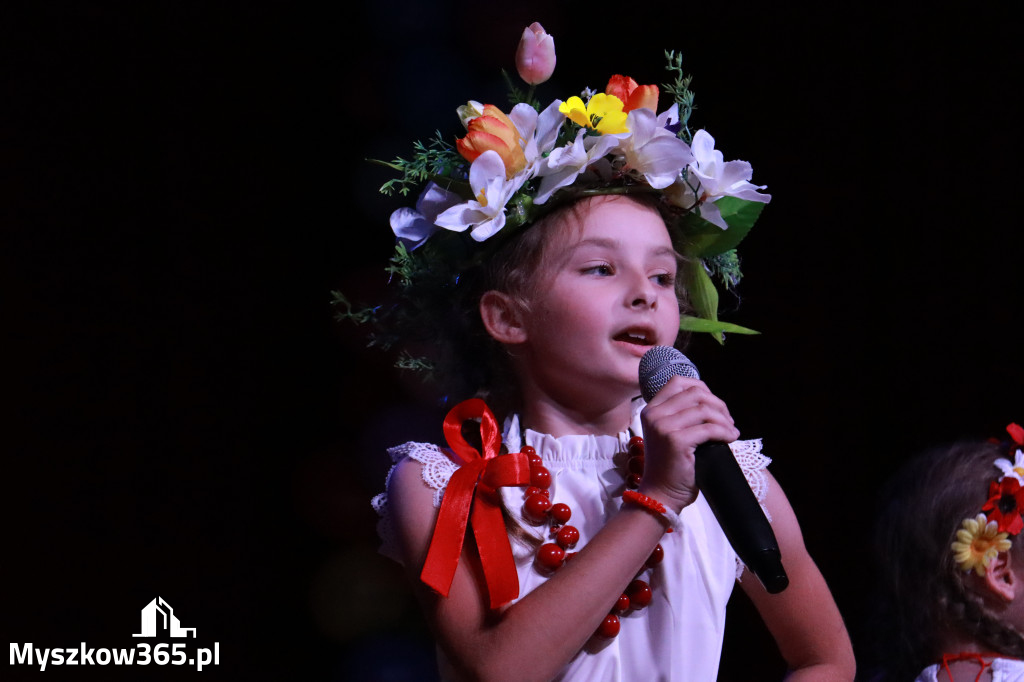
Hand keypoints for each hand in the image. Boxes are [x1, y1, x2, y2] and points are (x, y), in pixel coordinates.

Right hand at [638, 375, 739, 511]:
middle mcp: (654, 414)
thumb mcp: (670, 433)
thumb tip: (712, 402)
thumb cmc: (670, 467)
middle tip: (728, 421)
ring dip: (724, 420)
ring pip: (704, 409)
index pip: (679, 382)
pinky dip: (725, 432)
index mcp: (651, 409)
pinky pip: (709, 428)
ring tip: (731, 432)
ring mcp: (663, 427)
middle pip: (695, 393)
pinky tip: (731, 439)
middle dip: (718, 405)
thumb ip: (681, 415)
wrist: (661, 495)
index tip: (715, 405)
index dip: (702, 389)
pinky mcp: (675, 441)